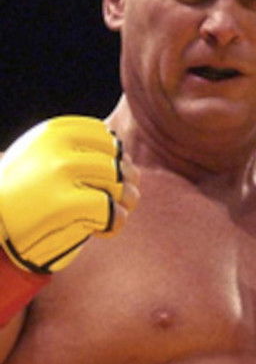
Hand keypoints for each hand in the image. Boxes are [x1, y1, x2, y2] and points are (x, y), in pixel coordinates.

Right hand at [0, 116, 138, 273]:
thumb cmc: (21, 195)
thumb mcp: (41, 158)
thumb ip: (76, 150)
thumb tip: (126, 157)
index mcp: (53, 133)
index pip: (106, 137)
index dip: (116, 159)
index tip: (107, 177)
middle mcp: (58, 149)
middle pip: (116, 162)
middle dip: (125, 183)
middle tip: (121, 199)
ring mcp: (60, 175)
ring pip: (117, 184)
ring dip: (124, 202)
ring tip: (114, 214)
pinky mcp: (63, 205)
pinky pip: (109, 209)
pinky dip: (115, 222)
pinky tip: (103, 230)